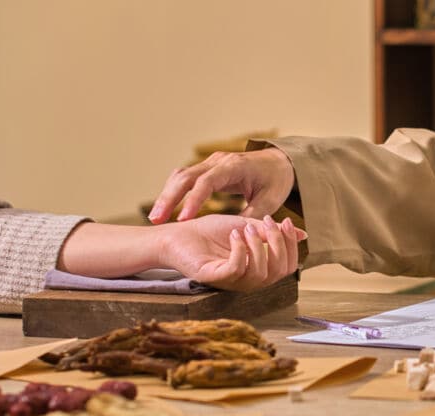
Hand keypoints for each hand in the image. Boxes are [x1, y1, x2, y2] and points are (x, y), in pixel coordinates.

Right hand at [148, 147, 295, 222]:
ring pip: (181, 176)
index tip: (183, 220)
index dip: (193, 200)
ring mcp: (210, 163)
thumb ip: (253, 217)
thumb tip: (237, 235)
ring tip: (155, 218)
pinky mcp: (206, 168)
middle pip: (186, 176)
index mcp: (234, 167)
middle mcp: (218, 161)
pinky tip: (164, 209)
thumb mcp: (270, 200)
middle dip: (169, 197)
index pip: (207, 182)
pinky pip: (184, 178)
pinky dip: (173, 192)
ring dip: (167, 196)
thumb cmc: (276, 181)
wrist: (279, 161)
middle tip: (155, 219)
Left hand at [155, 214, 305, 290]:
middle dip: (278, 243)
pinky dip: (240, 250)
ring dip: (258, 245)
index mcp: (258, 269)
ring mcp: (231, 281)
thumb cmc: (211, 232)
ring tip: (244, 228)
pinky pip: (237, 270)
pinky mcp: (213, 277)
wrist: (179, 232)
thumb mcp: (248, 226)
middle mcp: (248, 280)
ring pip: (260, 273)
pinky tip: (234, 235)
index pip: (288, 267)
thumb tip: (303, 234)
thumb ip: (272, 232)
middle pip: (279, 272)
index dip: (291, 245)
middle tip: (265, 222)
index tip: (286, 220)